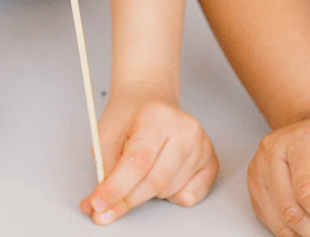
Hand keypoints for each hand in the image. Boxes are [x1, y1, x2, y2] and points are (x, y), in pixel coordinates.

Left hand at [80, 83, 218, 224]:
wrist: (149, 102)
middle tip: (105, 207)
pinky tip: (162, 174)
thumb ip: (104, 169)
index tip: (98, 204)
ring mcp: (201, 144)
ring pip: (169, 190)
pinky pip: (189, 196)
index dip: (117, 188)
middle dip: (127, 199)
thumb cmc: (129, 118)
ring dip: (147, 193)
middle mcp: (185, 128)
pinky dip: (171, 195)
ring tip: (141, 170)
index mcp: (158, 116)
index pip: (138, 161)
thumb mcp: (106, 134)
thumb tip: (99, 206)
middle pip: (154, 181)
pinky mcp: (211, 160)